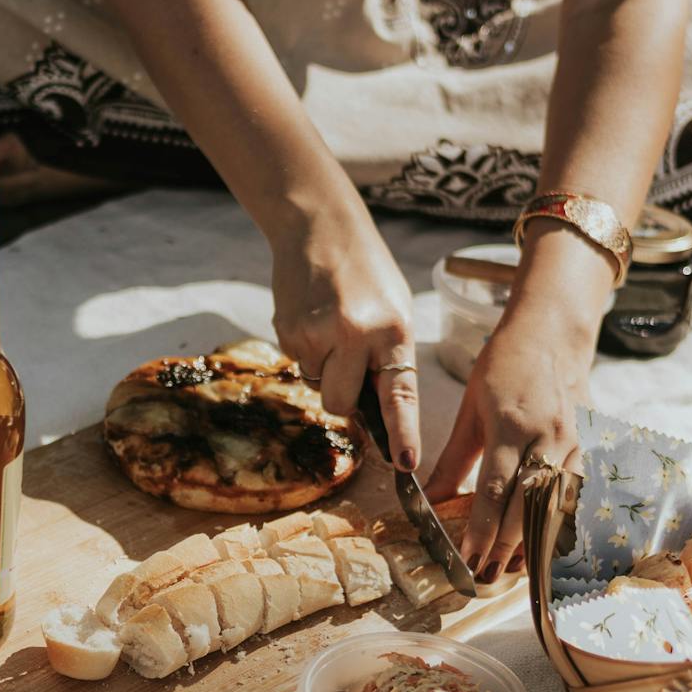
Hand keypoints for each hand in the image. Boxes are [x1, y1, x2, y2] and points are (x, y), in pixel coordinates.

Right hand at [271, 208, 419, 468]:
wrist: (318, 225)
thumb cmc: (365, 272)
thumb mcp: (394, 310)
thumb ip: (388, 358)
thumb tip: (376, 412)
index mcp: (393, 329)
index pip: (398, 394)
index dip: (402, 433)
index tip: (404, 465)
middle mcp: (355, 334)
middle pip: (341, 405)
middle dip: (343, 397)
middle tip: (347, 361)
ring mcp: (315, 333)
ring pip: (318, 385)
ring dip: (324, 366)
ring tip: (330, 323)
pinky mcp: (286, 330)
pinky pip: (299, 363)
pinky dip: (306, 349)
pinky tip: (312, 316)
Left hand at [426, 304, 591, 582]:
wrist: (552, 334)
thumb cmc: (503, 366)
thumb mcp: (470, 409)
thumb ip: (454, 459)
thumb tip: (431, 499)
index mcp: (512, 425)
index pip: (495, 490)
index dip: (481, 530)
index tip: (466, 558)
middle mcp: (548, 437)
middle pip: (528, 506)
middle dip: (505, 546)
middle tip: (484, 574)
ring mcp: (573, 443)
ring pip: (554, 505)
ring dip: (532, 541)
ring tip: (508, 568)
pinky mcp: (587, 446)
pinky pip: (571, 493)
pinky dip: (554, 521)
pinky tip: (539, 542)